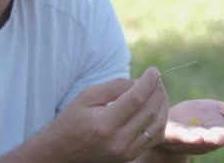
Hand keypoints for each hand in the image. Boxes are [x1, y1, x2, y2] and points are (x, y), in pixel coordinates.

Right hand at [39, 67, 169, 161]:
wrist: (61, 153)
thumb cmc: (71, 120)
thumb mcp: (86, 96)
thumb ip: (115, 86)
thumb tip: (140, 81)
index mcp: (104, 125)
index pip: (136, 99)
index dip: (148, 82)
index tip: (153, 70)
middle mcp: (118, 141)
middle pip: (150, 111)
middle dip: (158, 90)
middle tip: (156, 78)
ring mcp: (126, 152)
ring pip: (158, 125)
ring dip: (163, 104)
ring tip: (158, 90)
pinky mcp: (130, 156)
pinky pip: (155, 137)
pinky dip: (160, 119)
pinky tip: (156, 107)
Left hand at [154, 99, 223, 155]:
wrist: (169, 128)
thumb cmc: (198, 120)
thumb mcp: (223, 113)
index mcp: (220, 132)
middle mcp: (205, 138)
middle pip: (214, 139)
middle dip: (220, 138)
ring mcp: (186, 138)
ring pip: (193, 140)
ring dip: (197, 139)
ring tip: (202, 138)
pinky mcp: (167, 134)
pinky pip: (169, 134)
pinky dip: (172, 133)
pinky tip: (173, 131)